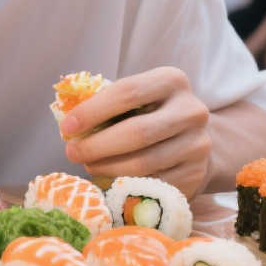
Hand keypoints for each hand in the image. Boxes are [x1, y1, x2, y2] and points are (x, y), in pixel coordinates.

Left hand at [57, 67, 212, 192]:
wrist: (195, 141)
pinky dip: (125, 185)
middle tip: (72, 152)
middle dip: (97, 145)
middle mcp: (192, 111)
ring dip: (107, 168)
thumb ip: (107, 104)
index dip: (92, 111)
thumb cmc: (151, 114)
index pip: (127, 92)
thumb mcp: (137, 99)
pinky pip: (152, 185)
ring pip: (143, 164)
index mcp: (172, 80)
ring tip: (88, 165)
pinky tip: (110, 180)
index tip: (67, 127)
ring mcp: (197, 145)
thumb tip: (69, 125)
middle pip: (137, 132)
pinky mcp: (196, 175)